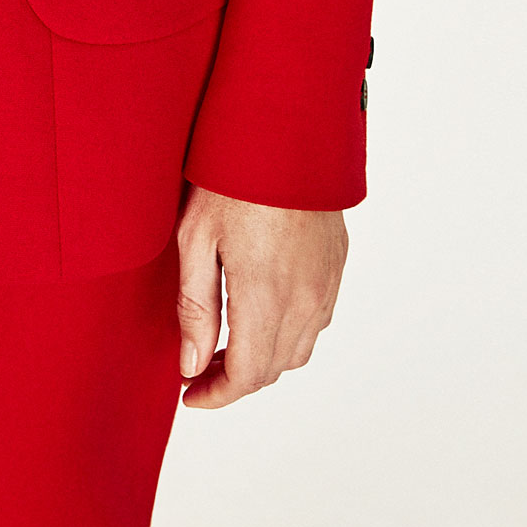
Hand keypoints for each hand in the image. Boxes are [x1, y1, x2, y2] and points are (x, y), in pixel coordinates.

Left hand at [175, 186, 346, 410]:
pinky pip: (316, 322)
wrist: (287, 131)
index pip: (247, 374)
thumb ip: (195, 307)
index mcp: (265, 294)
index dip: (216, 395)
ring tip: (225, 345)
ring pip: (298, 350)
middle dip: (234, 380)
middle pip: (273, 369)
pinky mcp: (336, 267)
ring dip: (263, 360)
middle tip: (198, 369)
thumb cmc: (232, 175)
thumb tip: (191, 364)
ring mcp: (326, 284)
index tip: (190, 395)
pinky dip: (287, 335)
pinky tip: (260, 316)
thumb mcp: (195, 237)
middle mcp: (305, 298)